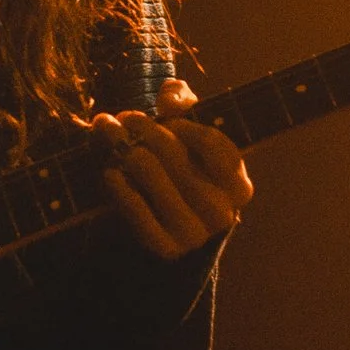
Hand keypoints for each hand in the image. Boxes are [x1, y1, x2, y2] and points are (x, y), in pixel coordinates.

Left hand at [90, 79, 251, 261]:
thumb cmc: (183, 168)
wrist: (165, 225)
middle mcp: (222, 213)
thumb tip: (171, 100)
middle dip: (142, 127)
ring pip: (150, 173)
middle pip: (174, 153)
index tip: (164, 117)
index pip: (213, 143)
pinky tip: (110, 171)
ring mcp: (195, 234)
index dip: (184, 124)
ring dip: (123, 148)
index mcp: (239, 187)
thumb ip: (184, 103)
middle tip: (121, 117)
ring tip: (109, 134)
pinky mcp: (166, 248)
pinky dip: (118, 185)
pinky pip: (135, 207)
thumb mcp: (190, 132)